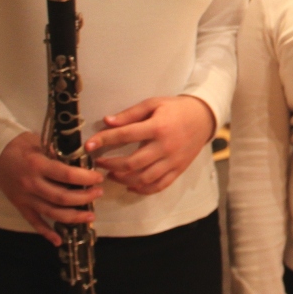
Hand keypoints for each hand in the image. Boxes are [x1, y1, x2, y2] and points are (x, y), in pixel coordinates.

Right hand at [0, 132, 104, 244]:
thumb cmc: (19, 144)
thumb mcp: (40, 142)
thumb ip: (58, 153)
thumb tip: (79, 161)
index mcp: (38, 165)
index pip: (66, 175)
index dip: (86, 178)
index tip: (98, 178)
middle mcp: (31, 184)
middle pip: (62, 197)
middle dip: (84, 198)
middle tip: (98, 193)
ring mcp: (25, 197)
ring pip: (52, 213)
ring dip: (73, 217)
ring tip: (90, 215)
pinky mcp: (19, 205)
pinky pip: (34, 222)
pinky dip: (46, 233)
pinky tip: (59, 240)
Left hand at [86, 95, 215, 194]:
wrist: (204, 118)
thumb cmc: (176, 109)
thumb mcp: (154, 103)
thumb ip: (130, 114)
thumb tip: (107, 122)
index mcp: (157, 127)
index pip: (125, 135)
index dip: (104, 140)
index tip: (88, 145)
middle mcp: (165, 147)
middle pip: (132, 162)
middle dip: (111, 165)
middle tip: (99, 163)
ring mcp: (172, 161)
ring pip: (144, 178)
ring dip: (123, 179)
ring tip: (112, 175)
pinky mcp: (178, 170)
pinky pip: (159, 185)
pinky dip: (143, 190)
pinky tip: (131, 186)